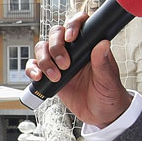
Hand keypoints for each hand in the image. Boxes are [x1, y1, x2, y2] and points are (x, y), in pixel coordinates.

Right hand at [24, 12, 130, 126]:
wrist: (101, 116)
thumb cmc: (109, 95)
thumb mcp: (108, 80)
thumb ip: (103, 63)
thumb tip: (103, 43)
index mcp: (89, 46)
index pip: (79, 24)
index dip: (72, 25)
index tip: (71, 38)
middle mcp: (73, 51)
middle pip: (56, 34)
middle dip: (56, 47)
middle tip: (64, 64)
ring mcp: (59, 62)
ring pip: (42, 48)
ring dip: (44, 60)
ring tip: (54, 76)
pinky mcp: (49, 75)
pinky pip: (34, 66)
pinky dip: (32, 69)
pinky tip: (38, 77)